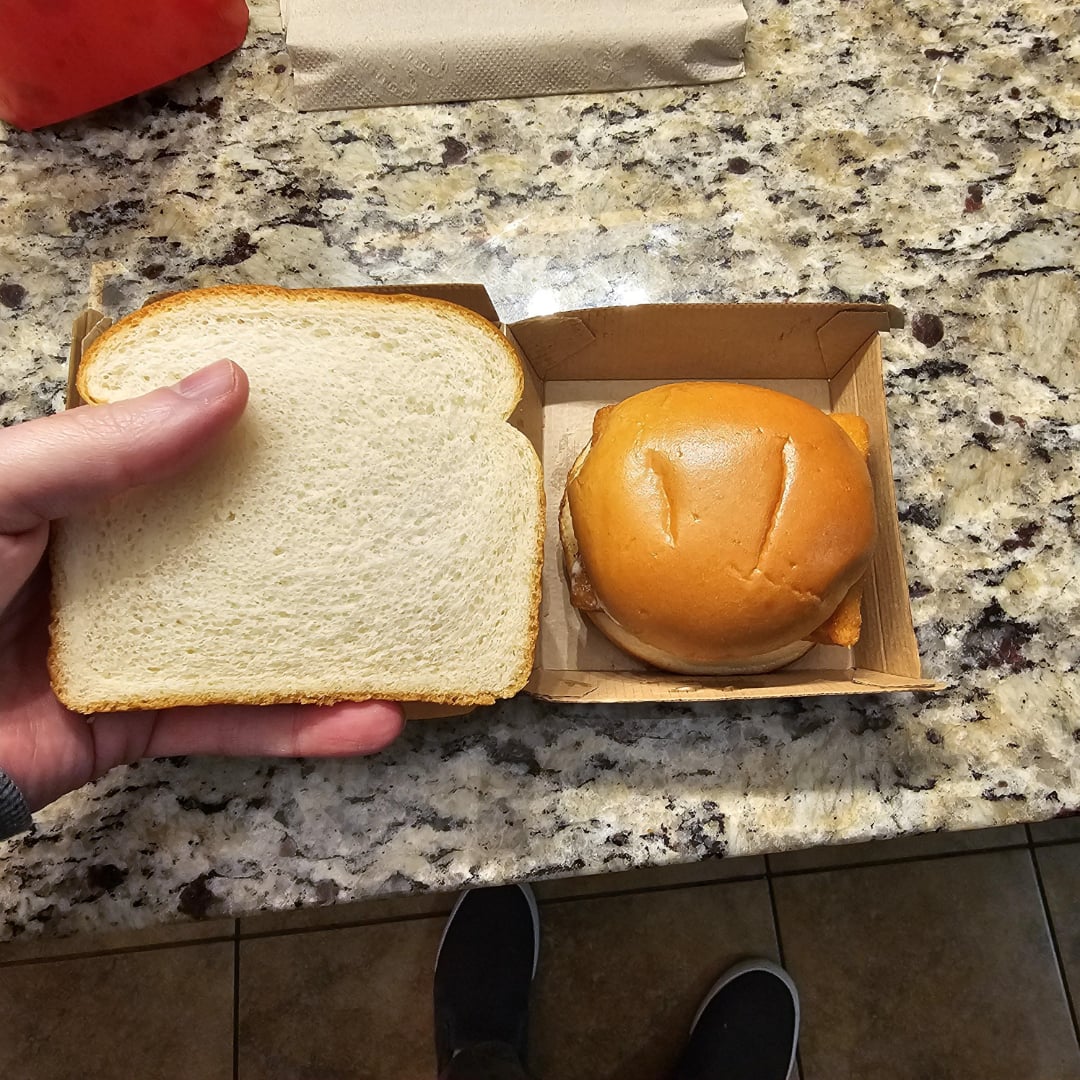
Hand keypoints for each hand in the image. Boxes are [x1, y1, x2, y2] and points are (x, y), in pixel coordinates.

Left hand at [0, 360, 403, 812]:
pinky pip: (232, 722)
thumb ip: (101, 444)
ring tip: (418, 623)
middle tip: (403, 515)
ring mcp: (132, 644)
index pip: (187, 449)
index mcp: (81, 492)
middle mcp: (118, 562)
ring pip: (254, 634)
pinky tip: (372, 720)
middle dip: (320, 532)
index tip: (338, 415)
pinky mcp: (136, 724)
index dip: (259, 431)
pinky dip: (302, 728)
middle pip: (236, 542)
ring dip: (337, 638)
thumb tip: (227, 384)